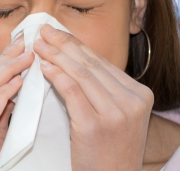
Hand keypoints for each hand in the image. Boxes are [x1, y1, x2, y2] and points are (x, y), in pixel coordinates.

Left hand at [33, 24, 153, 170]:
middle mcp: (132, 100)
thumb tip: (72, 58)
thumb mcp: (117, 114)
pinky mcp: (95, 125)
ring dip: (56, 55)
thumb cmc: (109, 148)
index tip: (57, 32)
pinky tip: (43, 66)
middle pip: (90, 64)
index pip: (101, 62)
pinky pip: (72, 91)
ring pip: (81, 73)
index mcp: (140, 94)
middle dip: (63, 44)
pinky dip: (56, 75)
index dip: (76, 44)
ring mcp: (116, 113)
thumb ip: (103, 88)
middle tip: (43, 31)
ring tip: (39, 45)